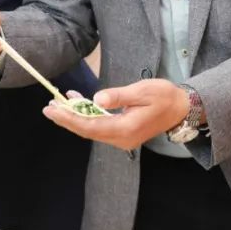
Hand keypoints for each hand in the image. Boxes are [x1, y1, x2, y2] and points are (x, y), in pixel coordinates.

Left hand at [43, 81, 190, 150]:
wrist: (181, 108)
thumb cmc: (164, 96)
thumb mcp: (142, 91)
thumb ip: (119, 96)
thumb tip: (96, 100)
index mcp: (125, 129)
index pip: (90, 126)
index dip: (69, 118)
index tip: (53, 110)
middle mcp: (121, 139)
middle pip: (88, 130)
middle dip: (67, 119)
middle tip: (48, 107)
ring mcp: (122, 138)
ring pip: (92, 129)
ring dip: (75, 117)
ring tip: (58, 104)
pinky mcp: (123, 134)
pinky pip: (100, 126)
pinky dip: (87, 116)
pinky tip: (79, 103)